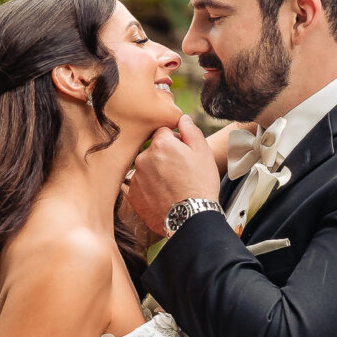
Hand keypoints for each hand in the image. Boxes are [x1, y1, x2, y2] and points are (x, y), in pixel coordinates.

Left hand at [126, 115, 222, 233]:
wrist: (191, 218)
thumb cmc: (200, 185)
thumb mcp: (203, 152)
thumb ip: (190, 130)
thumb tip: (182, 118)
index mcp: (160, 144)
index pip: (163, 134)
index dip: (175, 143)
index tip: (183, 155)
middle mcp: (143, 158)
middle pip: (153, 151)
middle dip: (163, 158)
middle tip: (180, 174)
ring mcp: (136, 178)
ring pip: (146, 169)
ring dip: (156, 174)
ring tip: (172, 188)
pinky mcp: (133, 196)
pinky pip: (140, 187)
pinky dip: (150, 190)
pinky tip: (164, 197)